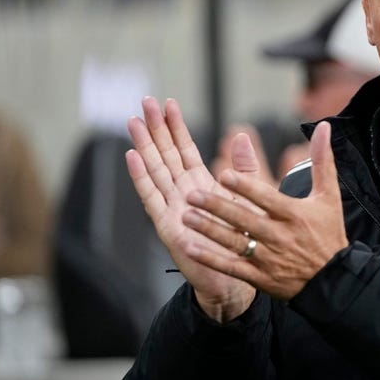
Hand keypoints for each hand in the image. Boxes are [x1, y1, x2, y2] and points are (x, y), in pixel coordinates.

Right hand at [125, 96, 262, 321]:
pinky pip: (151, 196)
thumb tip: (241, 134)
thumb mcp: (248, 198)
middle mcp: (183, 193)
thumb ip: (245, 168)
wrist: (234, 278)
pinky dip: (141, 176)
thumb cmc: (241, 240)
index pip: (186, 149)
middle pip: (165, 154)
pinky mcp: (166, 225)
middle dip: (156, 128)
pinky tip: (132, 156)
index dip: (176, 127)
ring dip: (144, 146)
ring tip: (133, 122)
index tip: (169, 103)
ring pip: (155, 170)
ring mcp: (172, 207)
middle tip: (145, 101)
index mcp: (202, 184)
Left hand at [181, 121, 348, 301]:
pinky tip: (190, 248)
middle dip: (217, 207)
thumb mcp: (328, 196)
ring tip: (186, 216)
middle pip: (245, 220)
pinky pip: (232, 268)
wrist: (334, 280)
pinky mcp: (260, 277)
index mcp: (294, 215)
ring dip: (209, 230)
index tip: (223, 174)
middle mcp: (279, 236)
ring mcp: (268, 259)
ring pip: (234, 243)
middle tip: (192, 194)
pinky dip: (211, 259)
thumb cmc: (328, 233)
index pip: (266, 198)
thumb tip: (324, 126)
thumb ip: (322, 161)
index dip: (245, 187)